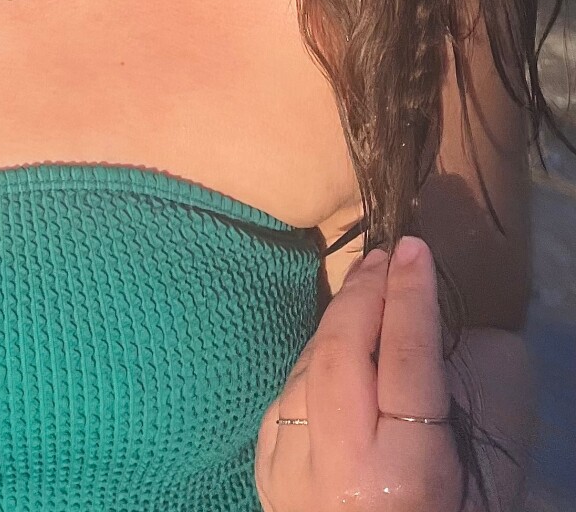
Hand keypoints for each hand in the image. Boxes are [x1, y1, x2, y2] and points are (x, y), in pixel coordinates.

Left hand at [256, 237, 463, 511]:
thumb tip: (419, 324)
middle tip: (386, 255)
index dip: (409, 298)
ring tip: (366, 290)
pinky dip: (310, 368)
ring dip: (336, 325)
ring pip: (306, 371)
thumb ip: (440, 408)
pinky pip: (284, 401)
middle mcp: (338, 472)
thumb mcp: (465, 480)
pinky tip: (331, 350)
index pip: (403, 362)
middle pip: (340, 353)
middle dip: (364, 295)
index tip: (413, 248)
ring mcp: (291, 475)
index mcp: (403, 478)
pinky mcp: (265, 478)